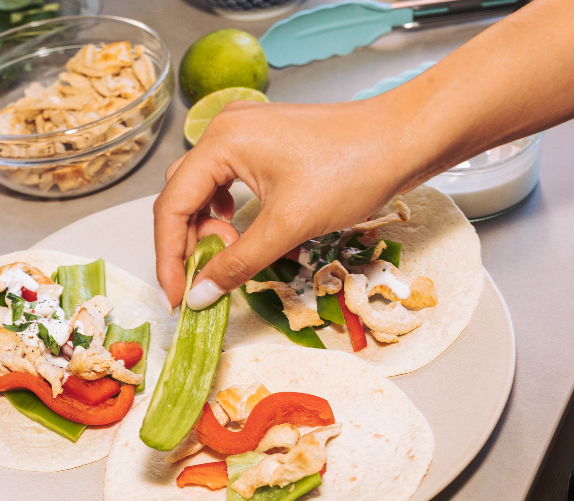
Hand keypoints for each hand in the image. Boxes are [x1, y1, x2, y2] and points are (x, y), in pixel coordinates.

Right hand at [153, 98, 418, 309]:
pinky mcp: (266, 143)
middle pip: (182, 196)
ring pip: (204, 189)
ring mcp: (246, 133)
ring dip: (208, 228)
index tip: (177, 297)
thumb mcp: (288, 226)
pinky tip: (242, 229)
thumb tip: (199, 295)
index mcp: (222, 142)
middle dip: (187, 244)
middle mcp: (226, 130)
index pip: (172, 206)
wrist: (404, 140)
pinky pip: (228, 181)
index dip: (169, 257)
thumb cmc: (352, 171)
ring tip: (229, 254)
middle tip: (203, 282)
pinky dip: (228, 212)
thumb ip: (237, 263)